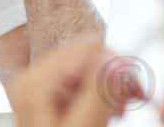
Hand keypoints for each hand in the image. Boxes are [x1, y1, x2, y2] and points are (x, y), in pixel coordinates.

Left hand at [9, 36, 141, 126]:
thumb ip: (97, 92)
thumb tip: (112, 56)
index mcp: (34, 81)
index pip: (85, 48)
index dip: (116, 67)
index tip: (132, 92)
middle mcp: (30, 78)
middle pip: (85, 56)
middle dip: (112, 79)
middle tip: (125, 105)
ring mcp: (36, 87)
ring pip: (85, 70)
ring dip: (107, 90)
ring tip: (113, 114)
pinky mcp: (45, 98)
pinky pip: (78, 83)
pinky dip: (97, 97)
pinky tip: (101, 115)